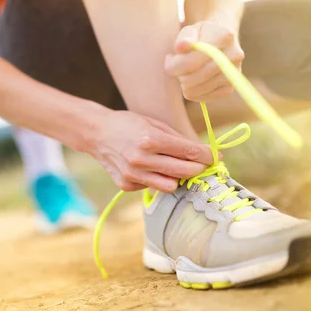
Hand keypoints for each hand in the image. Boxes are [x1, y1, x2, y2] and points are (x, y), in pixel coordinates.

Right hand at [88, 111, 214, 192]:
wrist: (96, 133)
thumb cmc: (128, 124)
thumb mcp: (154, 123)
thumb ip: (178, 139)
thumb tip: (203, 152)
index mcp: (150, 139)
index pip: (189, 152)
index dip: (206, 155)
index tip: (213, 156)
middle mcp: (141, 159)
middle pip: (184, 171)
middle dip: (198, 168)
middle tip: (201, 165)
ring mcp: (133, 174)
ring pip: (171, 186)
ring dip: (177, 178)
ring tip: (176, 168)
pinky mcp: (126, 185)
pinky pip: (152, 187)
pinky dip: (155, 179)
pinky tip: (150, 169)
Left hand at [165, 21, 243, 101]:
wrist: (220, 42)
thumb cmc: (201, 36)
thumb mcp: (191, 30)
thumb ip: (184, 37)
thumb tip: (180, 46)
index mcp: (223, 36)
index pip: (191, 61)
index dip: (173, 65)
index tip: (169, 59)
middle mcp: (234, 56)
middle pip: (194, 78)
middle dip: (179, 74)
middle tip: (178, 67)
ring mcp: (233, 74)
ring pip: (196, 90)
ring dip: (184, 84)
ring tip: (186, 72)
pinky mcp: (229, 89)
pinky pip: (202, 98)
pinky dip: (192, 92)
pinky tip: (193, 81)